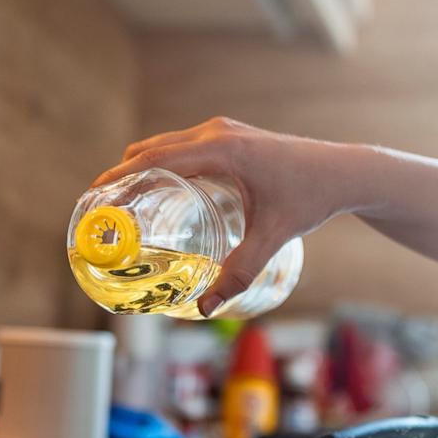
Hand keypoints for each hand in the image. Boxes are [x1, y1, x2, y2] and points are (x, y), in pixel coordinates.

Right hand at [92, 117, 365, 316]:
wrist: (344, 171)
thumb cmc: (311, 197)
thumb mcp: (273, 236)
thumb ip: (240, 271)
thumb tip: (205, 307)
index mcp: (222, 150)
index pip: (155, 160)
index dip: (120, 179)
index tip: (94, 199)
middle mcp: (216, 133)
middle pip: (150, 150)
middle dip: (119, 176)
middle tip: (95, 209)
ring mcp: (222, 131)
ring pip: (163, 145)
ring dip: (137, 168)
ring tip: (116, 203)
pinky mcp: (228, 137)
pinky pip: (180, 147)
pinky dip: (158, 164)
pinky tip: (153, 192)